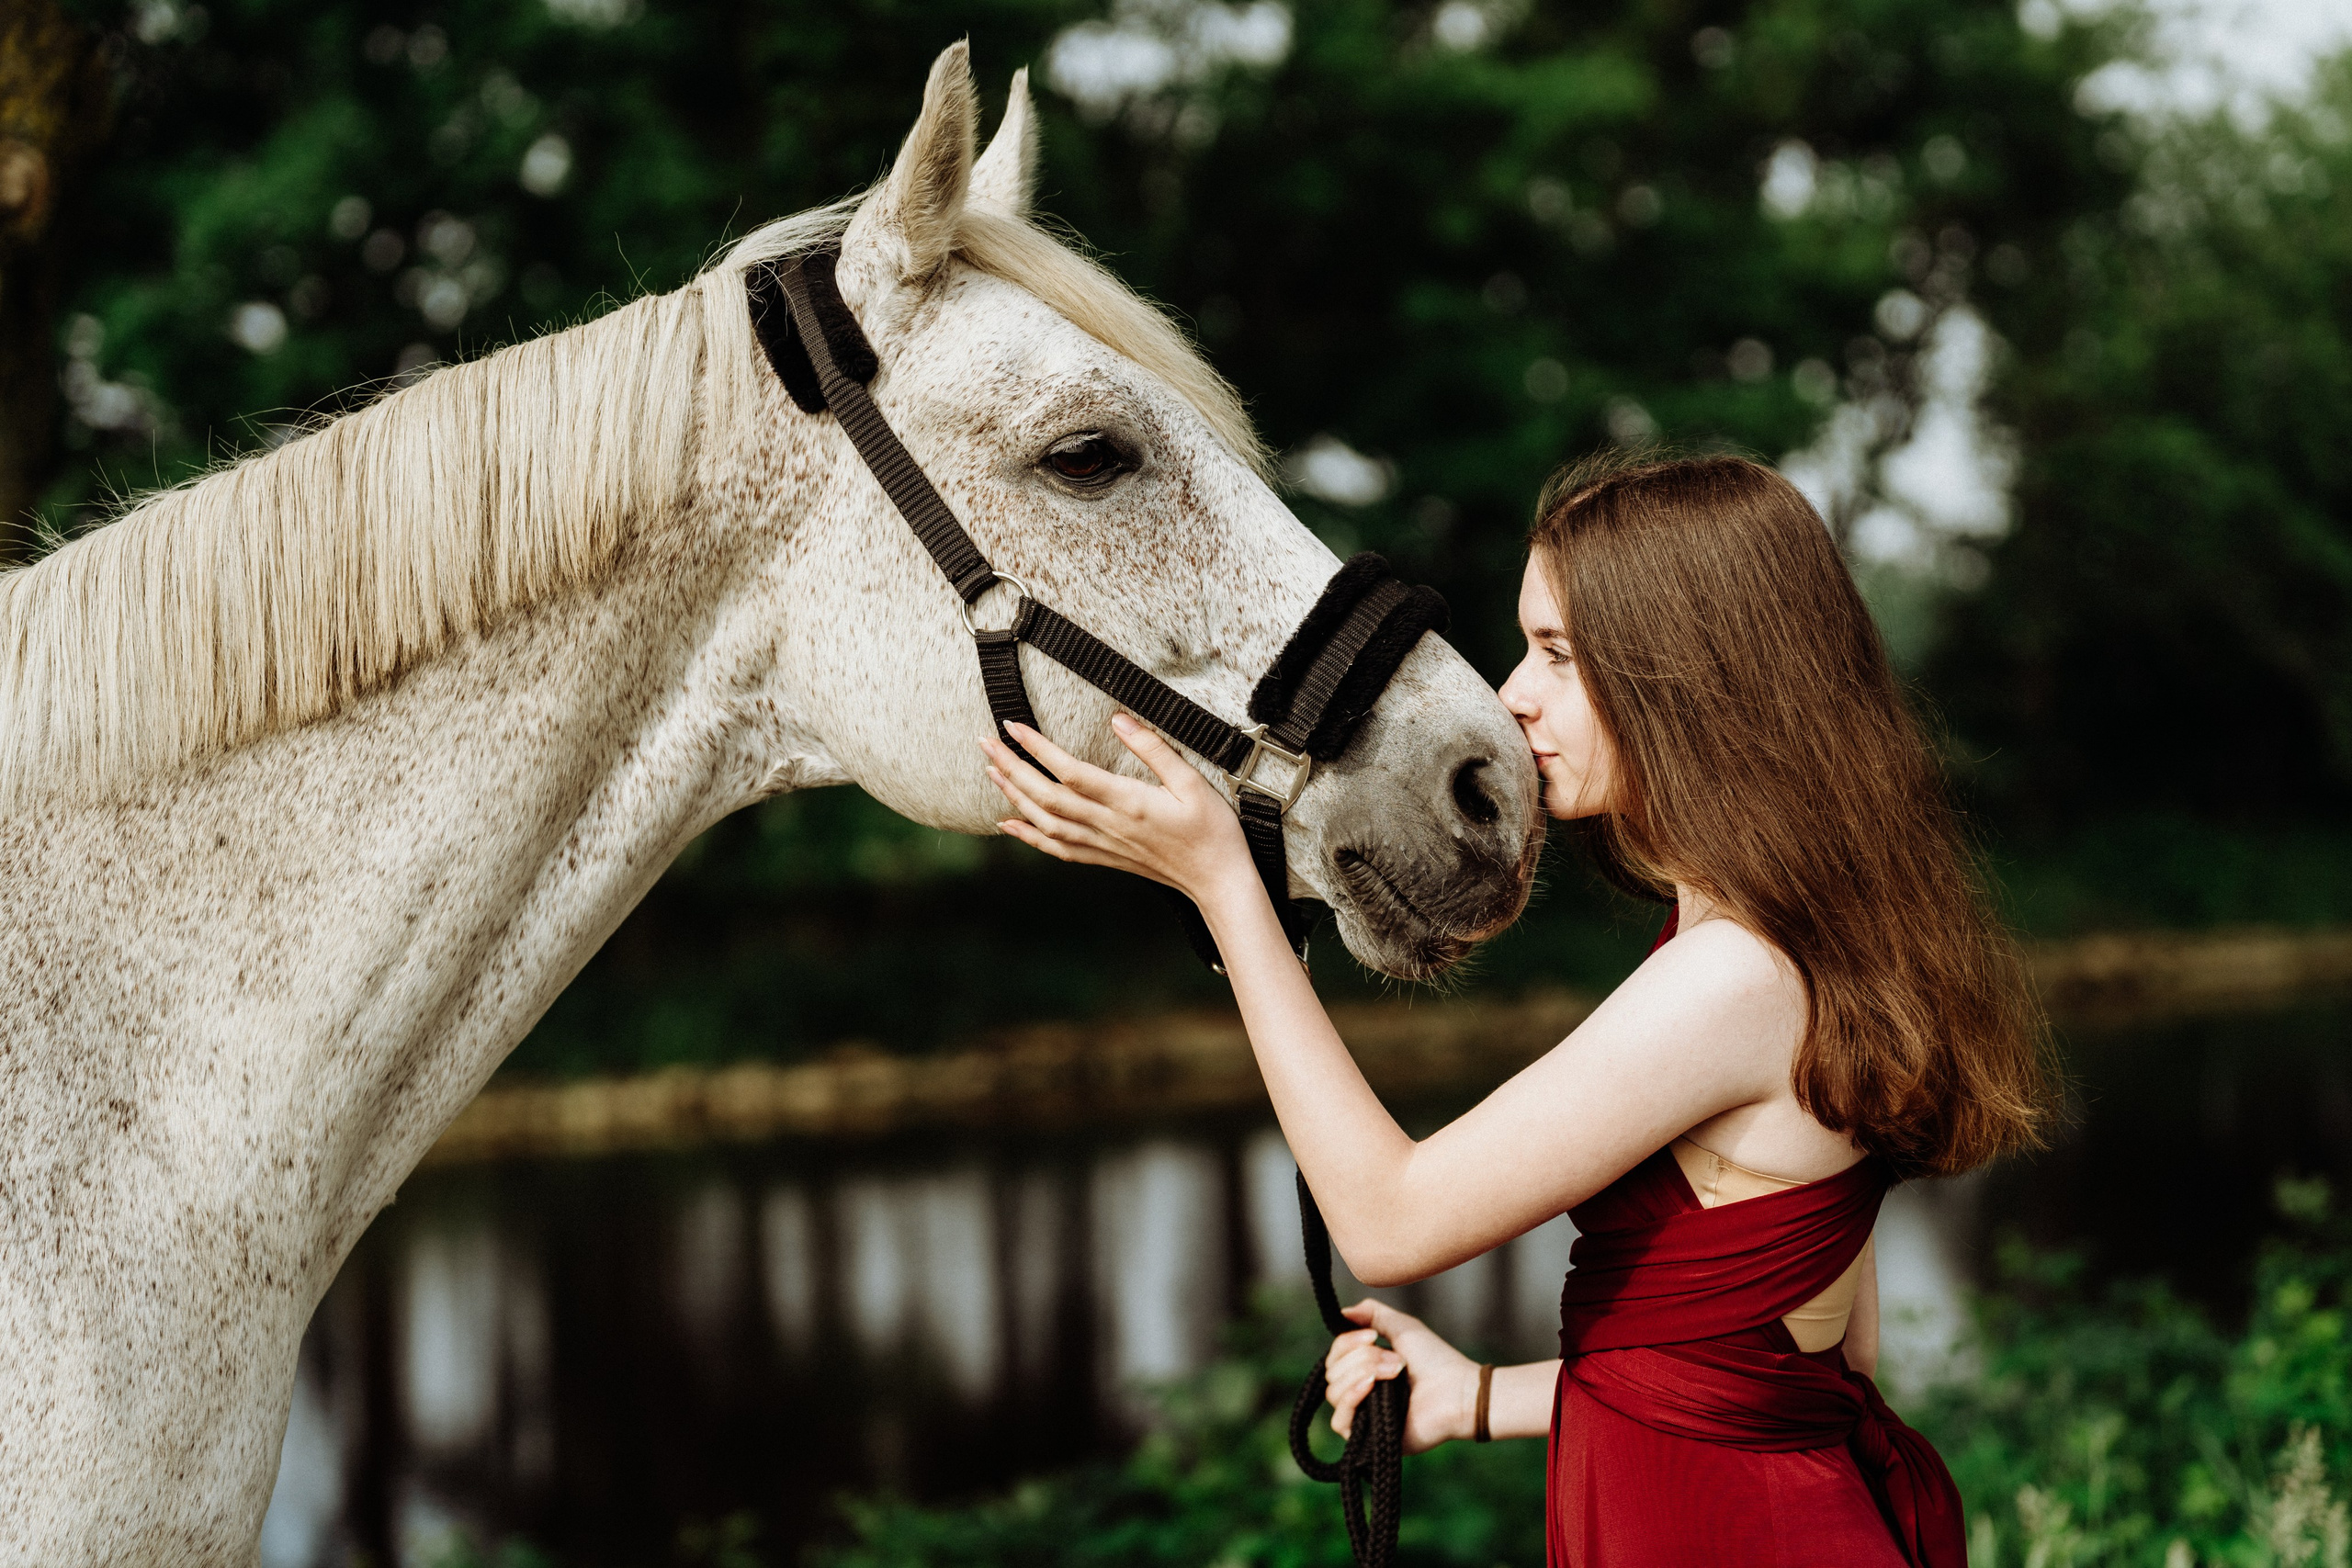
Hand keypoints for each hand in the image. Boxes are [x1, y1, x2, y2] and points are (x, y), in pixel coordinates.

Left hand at [982, 717, 1256, 904]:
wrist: (1218, 881)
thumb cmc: (1212, 830)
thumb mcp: (1192, 781)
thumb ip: (1154, 748)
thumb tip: (1118, 719)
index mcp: (1128, 802)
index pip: (1070, 772)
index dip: (1037, 749)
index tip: (1013, 726)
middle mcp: (1107, 825)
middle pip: (1046, 797)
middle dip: (1011, 768)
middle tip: (985, 742)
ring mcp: (1102, 845)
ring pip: (1045, 822)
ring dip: (1014, 796)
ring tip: (991, 770)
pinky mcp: (1104, 858)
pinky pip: (1057, 849)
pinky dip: (1028, 836)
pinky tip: (1008, 824)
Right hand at [1323, 1298, 1483, 1454]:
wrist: (1458, 1391)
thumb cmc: (1435, 1360)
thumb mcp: (1402, 1327)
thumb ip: (1372, 1314)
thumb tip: (1343, 1312)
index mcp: (1365, 1369)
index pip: (1334, 1356)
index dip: (1347, 1342)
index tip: (1372, 1336)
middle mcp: (1361, 1393)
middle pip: (1332, 1372)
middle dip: (1361, 1358)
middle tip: (1396, 1361)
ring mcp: (1363, 1417)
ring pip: (1333, 1393)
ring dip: (1362, 1373)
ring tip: (1395, 1372)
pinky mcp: (1368, 1440)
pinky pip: (1339, 1420)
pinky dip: (1351, 1397)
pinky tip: (1370, 1386)